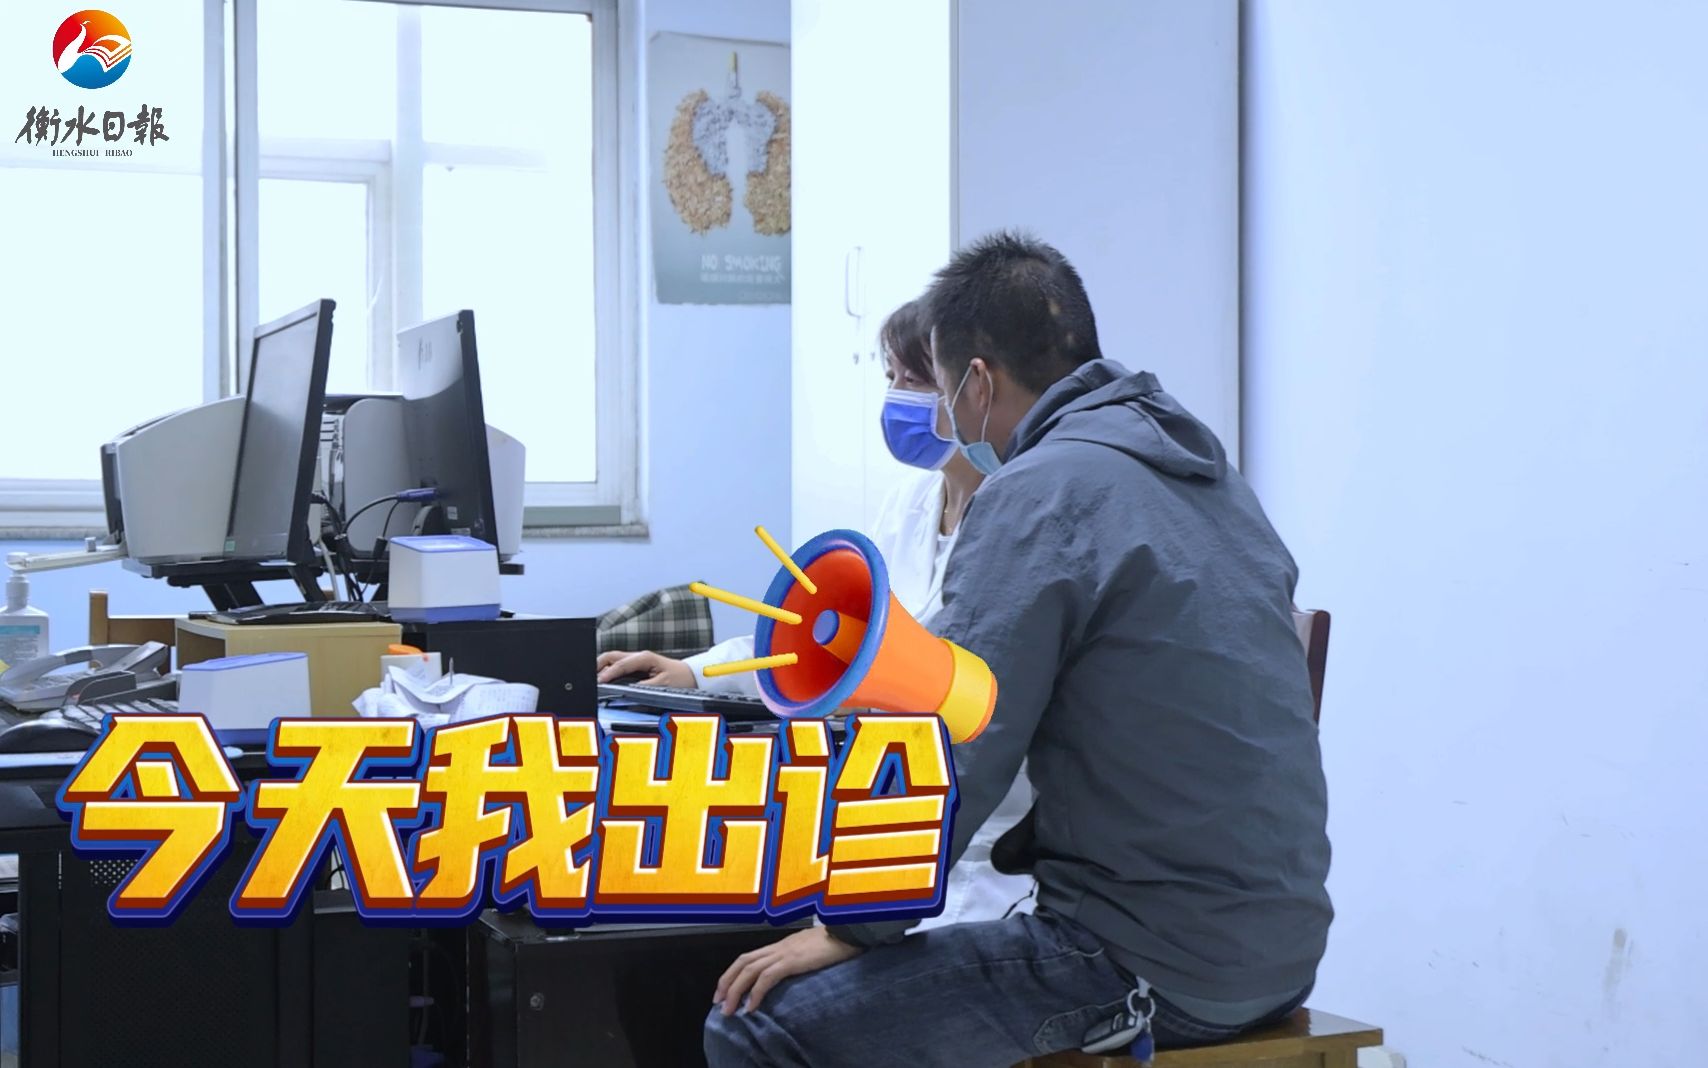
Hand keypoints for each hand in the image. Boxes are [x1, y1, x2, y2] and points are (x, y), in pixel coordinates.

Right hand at [596, 650, 694, 687]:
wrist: (691, 675)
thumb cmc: (680, 678)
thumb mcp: (663, 684)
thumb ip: (644, 687)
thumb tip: (627, 690)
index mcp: (644, 658)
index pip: (620, 664)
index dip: (608, 674)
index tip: (599, 682)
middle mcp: (638, 656)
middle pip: (611, 657)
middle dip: (597, 665)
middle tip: (589, 678)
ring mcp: (636, 660)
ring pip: (612, 660)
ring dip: (601, 668)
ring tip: (592, 680)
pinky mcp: (636, 666)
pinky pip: (617, 666)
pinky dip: (608, 671)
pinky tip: (603, 679)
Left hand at [714, 927, 860, 1015]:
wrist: (849, 931)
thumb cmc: (834, 942)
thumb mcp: (810, 951)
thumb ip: (797, 959)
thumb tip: (789, 973)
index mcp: (780, 945)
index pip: (748, 957)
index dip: (732, 973)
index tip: (723, 991)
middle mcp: (778, 947)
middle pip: (743, 962)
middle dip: (726, 983)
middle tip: (718, 1003)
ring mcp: (784, 952)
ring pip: (750, 970)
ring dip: (735, 991)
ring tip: (729, 1010)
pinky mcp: (793, 960)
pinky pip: (768, 977)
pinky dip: (756, 993)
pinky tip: (751, 1007)